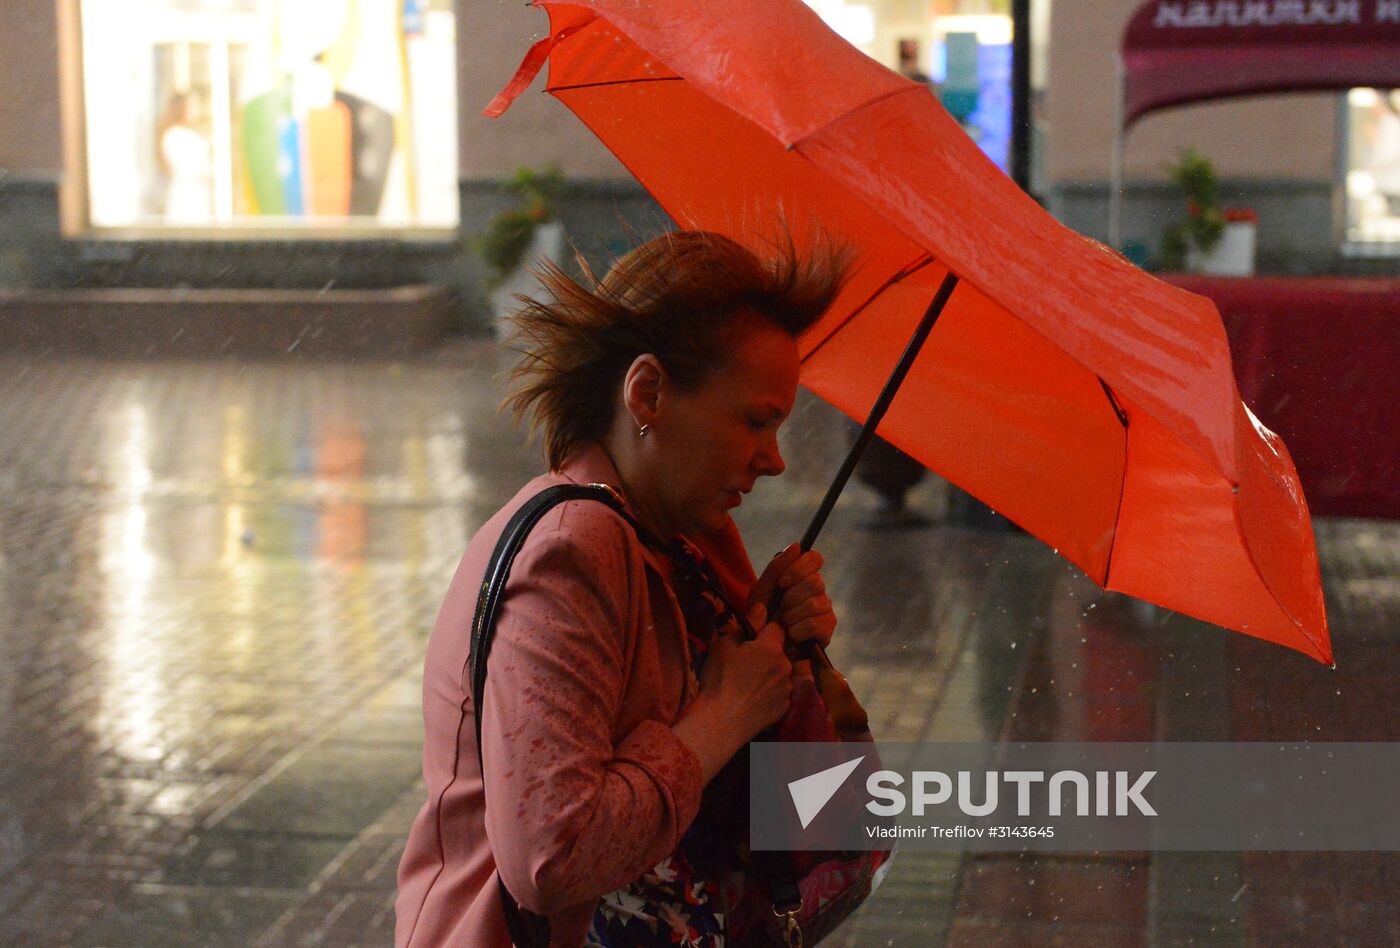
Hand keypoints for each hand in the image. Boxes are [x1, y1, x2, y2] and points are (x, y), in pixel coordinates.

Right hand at [697, 602, 792, 738]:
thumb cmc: (719, 679)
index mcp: (771, 648)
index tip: (751, 638)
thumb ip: (746, 624)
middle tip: (747, 662)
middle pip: (781, 651)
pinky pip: (781, 692)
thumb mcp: (725, 645)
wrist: (721, 721)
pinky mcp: (785, 707)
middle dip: (768, 652)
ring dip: (771, 673)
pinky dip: (771, 692)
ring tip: (749, 683)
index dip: (765, 630)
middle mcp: (785, 666)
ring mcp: (786, 688)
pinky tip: (754, 698)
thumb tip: (762, 607)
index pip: (777, 627)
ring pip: (782, 672)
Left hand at [750, 543, 836, 648]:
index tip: (782, 583)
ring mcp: (825, 610)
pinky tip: (792, 636)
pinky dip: (798, 630)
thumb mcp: (762, 591)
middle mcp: (817, 591)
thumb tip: (796, 545)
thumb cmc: (762, 618)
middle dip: (792, 597)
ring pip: (816, 603)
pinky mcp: (827, 630)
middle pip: (815, 581)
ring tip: (784, 625)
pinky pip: (815, 623)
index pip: (814, 558)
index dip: (799, 568)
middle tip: (781, 609)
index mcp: (802, 577)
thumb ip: (776, 568)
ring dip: (792, 616)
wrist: (762, 650)